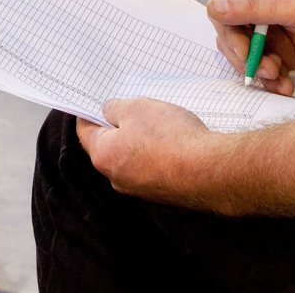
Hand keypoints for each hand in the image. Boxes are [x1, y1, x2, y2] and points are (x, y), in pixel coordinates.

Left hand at [75, 98, 214, 202]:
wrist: (209, 170)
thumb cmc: (169, 137)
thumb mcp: (137, 108)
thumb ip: (115, 109)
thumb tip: (108, 113)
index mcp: (103, 156)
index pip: (85, 131)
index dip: (89, 112)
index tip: (96, 102)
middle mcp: (116, 178)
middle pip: (108, 146)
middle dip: (118, 127)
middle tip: (132, 108)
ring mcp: (139, 188)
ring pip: (131, 158)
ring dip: (139, 141)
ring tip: (157, 123)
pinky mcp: (161, 192)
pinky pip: (151, 168)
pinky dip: (156, 154)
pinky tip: (171, 141)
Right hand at [206, 0, 294, 95]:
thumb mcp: (294, 7)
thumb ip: (253, 8)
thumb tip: (214, 7)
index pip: (225, 12)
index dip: (230, 35)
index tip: (246, 53)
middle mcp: (265, 12)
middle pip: (233, 38)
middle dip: (246, 58)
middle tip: (267, 71)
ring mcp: (276, 35)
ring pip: (249, 59)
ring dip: (260, 74)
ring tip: (280, 80)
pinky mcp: (289, 56)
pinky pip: (267, 72)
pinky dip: (273, 82)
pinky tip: (288, 86)